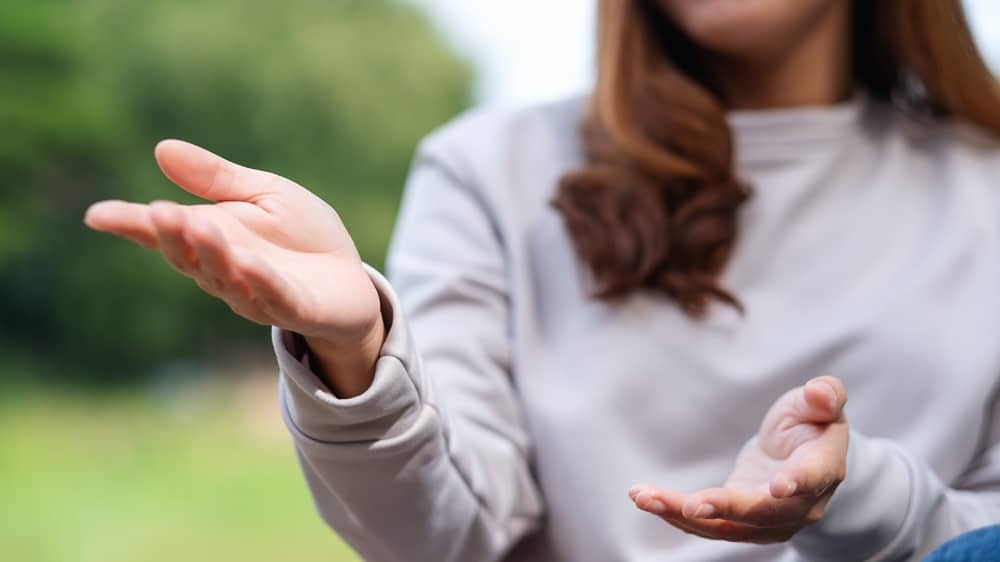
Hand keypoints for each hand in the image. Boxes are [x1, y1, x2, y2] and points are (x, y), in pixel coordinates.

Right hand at [85, 140, 383, 395]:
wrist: (351, 281)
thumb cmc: (303, 237)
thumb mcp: (264, 195)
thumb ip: (217, 179)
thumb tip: (162, 148)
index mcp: (213, 239)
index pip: (165, 233)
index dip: (132, 225)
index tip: (98, 215)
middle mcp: (225, 271)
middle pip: (189, 257)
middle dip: (172, 236)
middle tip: (158, 212)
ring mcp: (257, 293)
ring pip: (225, 278)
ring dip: (211, 254)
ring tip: (198, 225)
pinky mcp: (295, 308)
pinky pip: (273, 296)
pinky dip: (259, 280)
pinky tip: (246, 261)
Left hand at [629, 376, 848, 543]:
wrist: (804, 455)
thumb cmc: (812, 422)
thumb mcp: (821, 402)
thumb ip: (824, 396)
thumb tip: (820, 393)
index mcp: (823, 468)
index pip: (813, 477)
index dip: (798, 482)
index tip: (779, 487)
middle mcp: (799, 504)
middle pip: (762, 513)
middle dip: (726, 509)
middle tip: (691, 505)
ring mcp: (768, 519)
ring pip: (727, 526)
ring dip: (683, 515)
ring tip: (644, 497)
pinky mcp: (739, 520)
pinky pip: (707, 523)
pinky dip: (674, 513)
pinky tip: (644, 497)